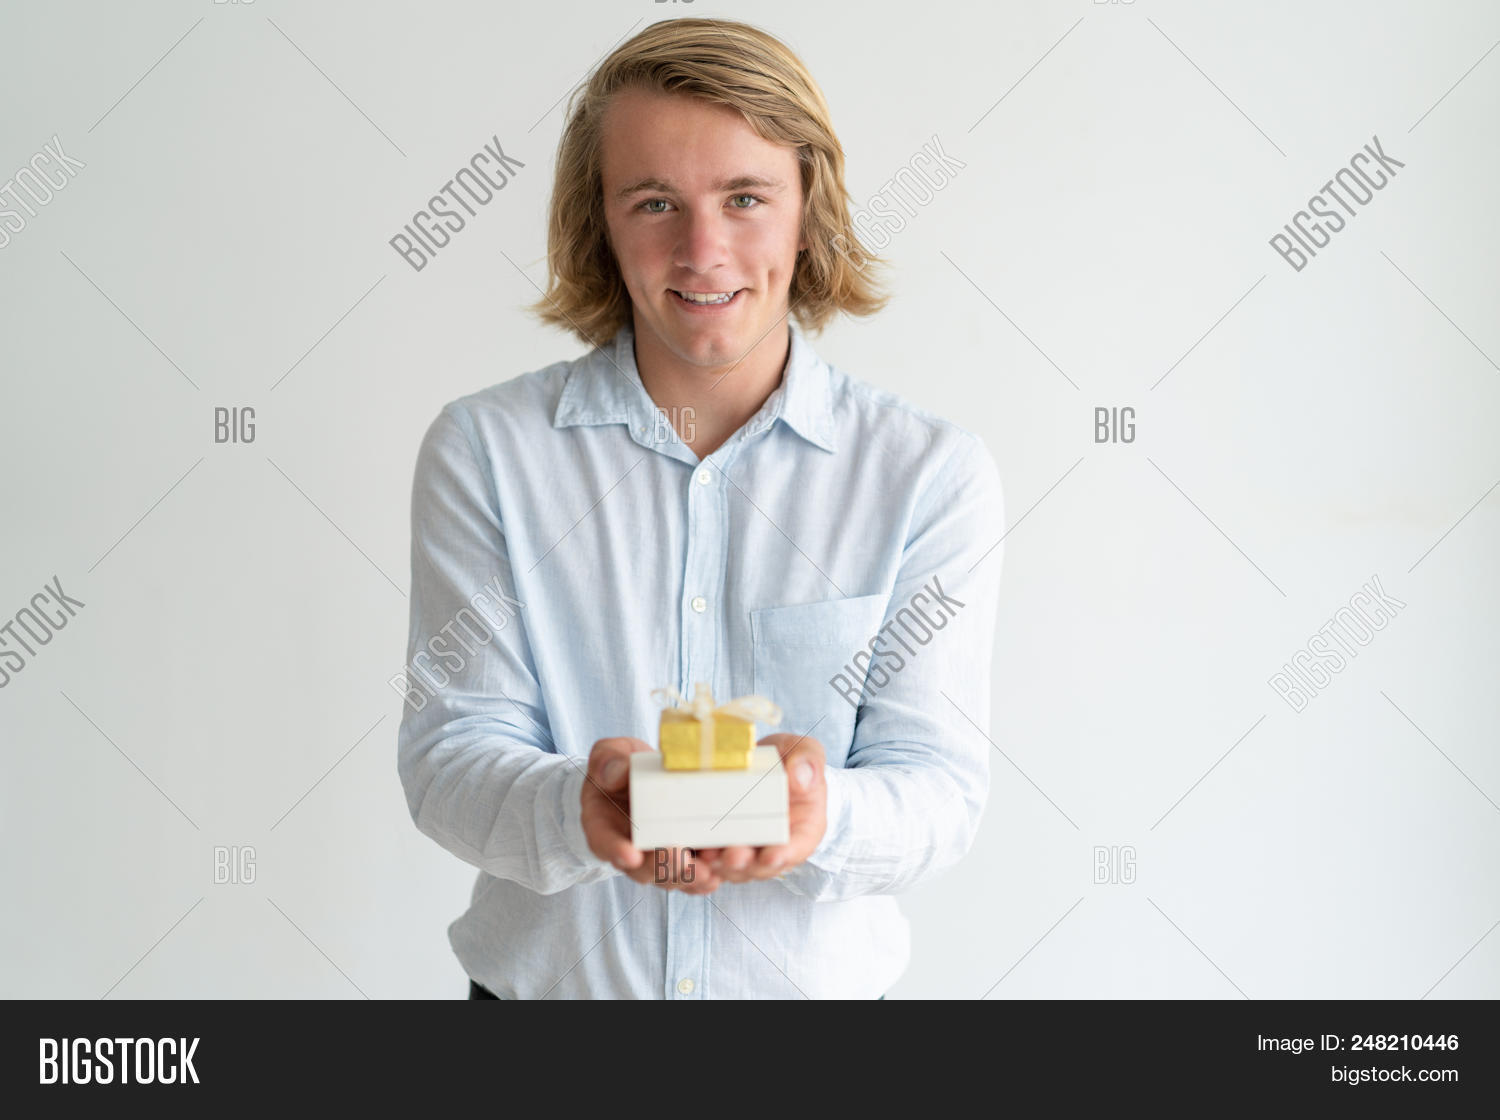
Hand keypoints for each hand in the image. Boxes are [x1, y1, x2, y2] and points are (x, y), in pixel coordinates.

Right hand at [579, 736, 723, 894]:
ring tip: (706, 870)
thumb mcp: (609, 753)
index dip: (616, 850)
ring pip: (668, 877)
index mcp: (602, 824)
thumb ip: (608, 761)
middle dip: (661, 866)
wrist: (640, 775)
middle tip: (679, 857)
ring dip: (687, 876)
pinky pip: (689, 877)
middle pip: (641, 868)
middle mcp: (628, 847)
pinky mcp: (680, 857)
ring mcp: (654, 857)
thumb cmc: (620, 766)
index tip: (630, 854)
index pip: (604, 841)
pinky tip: (716, 876)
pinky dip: (702, 880)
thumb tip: (616, 772)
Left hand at [696, 732, 826, 884]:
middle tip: (732, 856)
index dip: (784, 855)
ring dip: (719, 866)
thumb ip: (808, 760)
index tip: (771, 856)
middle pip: (760, 866)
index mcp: (801, 831)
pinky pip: (708, 858)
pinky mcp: (719, 843)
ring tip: (706, 855)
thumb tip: (800, 778)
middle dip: (745, 864)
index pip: (795, 849)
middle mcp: (773, 847)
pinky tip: (688, 851)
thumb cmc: (790, 760)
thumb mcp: (805, 751)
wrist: (763, 764)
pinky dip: (699, 859)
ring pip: (732, 869)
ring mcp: (745, 849)